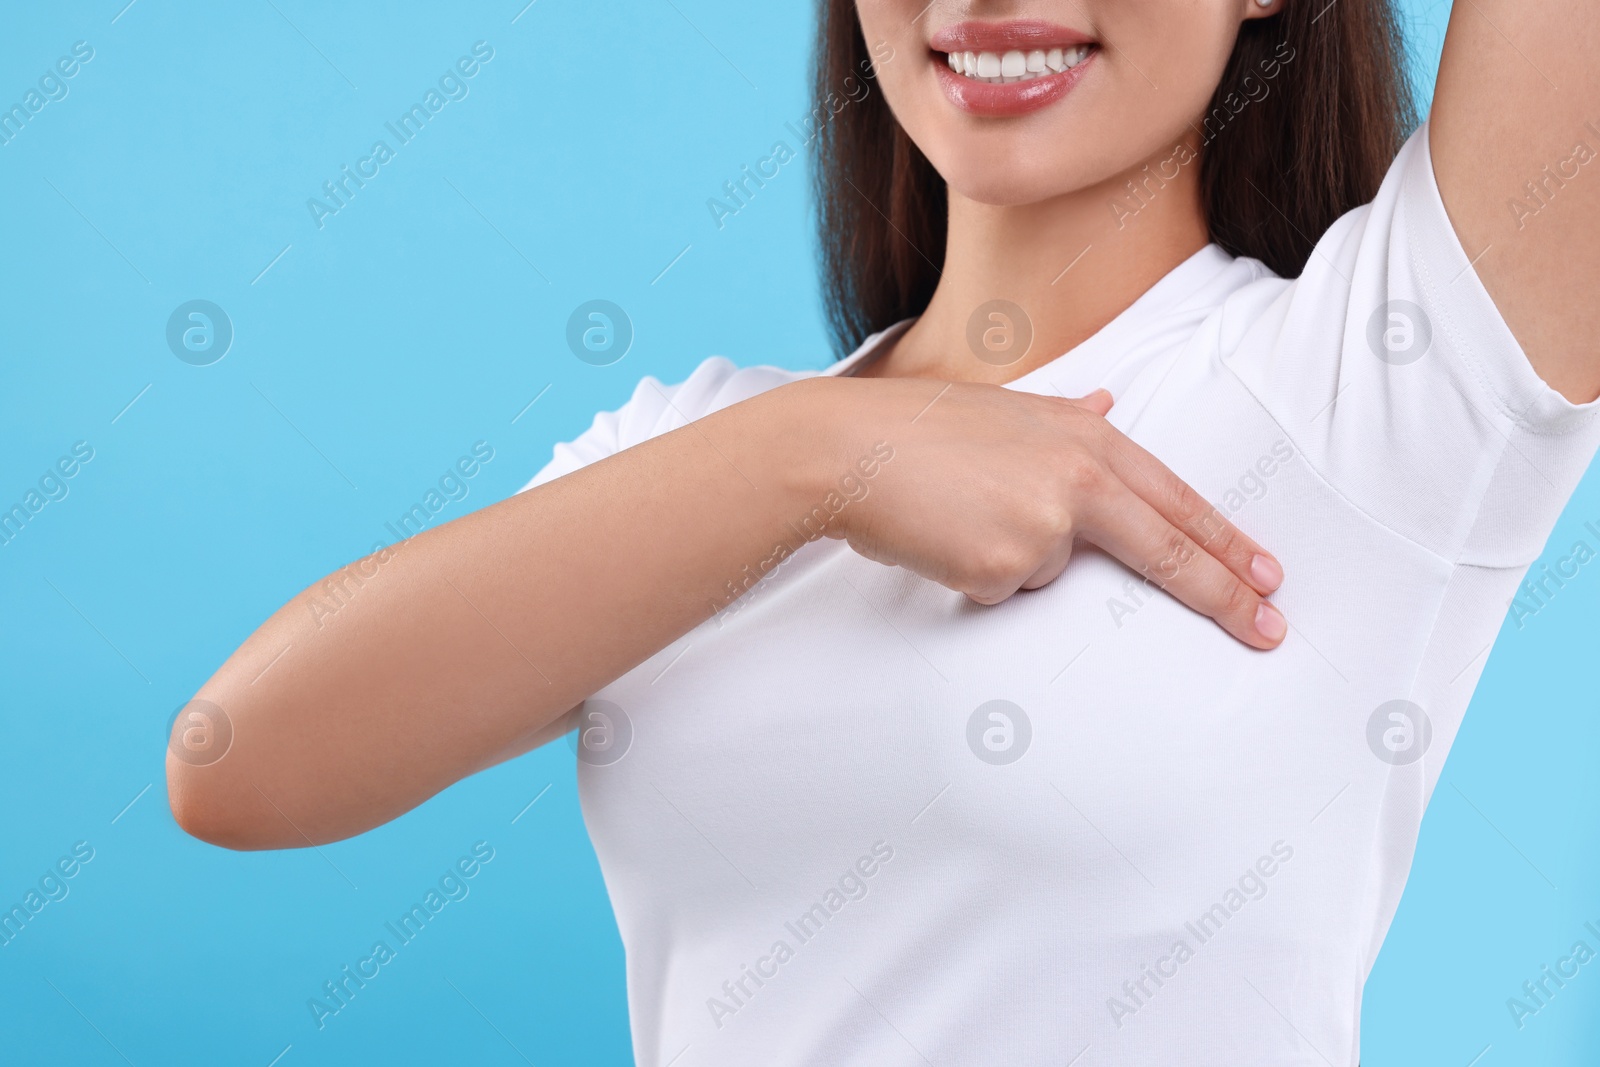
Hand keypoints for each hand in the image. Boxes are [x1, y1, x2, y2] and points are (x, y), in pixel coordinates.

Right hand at [799, 376, 1286, 648]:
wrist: (848, 449)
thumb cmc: (917, 428)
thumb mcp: (1006, 409)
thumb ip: (1068, 416)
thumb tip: (1112, 403)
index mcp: (1085, 437)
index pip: (1176, 498)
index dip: (1225, 540)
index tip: (1267, 573)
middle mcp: (1078, 476)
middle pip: (1170, 547)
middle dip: (1227, 592)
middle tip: (1272, 628)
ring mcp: (1046, 523)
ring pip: (1055, 573)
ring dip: (1015, 558)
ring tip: (962, 514)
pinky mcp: (1007, 565)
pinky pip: (1007, 591)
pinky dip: (978, 575)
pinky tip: (945, 536)